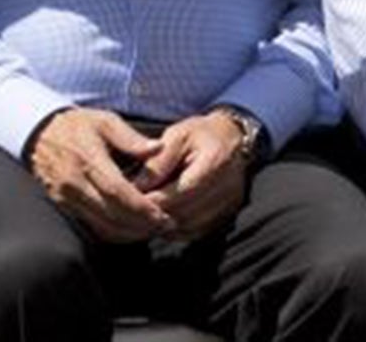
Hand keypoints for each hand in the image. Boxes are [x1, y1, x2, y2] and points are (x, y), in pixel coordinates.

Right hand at [26, 109, 172, 243]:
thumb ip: (131, 138)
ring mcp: (66, 197)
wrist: (38, 132)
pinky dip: (113, 232)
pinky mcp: (62, 206)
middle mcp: (75, 183)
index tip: (164, 215)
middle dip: (142, 225)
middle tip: (166, 224)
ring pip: (102, 226)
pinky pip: (91, 227)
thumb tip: (157, 148)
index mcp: (88, 159)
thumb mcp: (104, 121)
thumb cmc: (76, 125)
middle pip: (112, 214)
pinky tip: (130, 228)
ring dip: (130, 233)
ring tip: (152, 229)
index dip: (142, 208)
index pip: (118, 192)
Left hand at [134, 111, 248, 239]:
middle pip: (186, 213)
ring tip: (144, 215)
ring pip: (190, 227)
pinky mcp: (227, 218)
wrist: (233, 140)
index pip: (182, 191)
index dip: (154, 198)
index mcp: (215, 163)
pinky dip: (177, 230)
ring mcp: (229, 207)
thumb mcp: (177, 135)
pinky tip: (161, 220)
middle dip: (156, 214)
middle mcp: (227, 189)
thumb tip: (137, 186)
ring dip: (164, 225)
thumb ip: (158, 161)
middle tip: (132, 211)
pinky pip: (197, 232)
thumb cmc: (201, 134)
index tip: (131, 197)